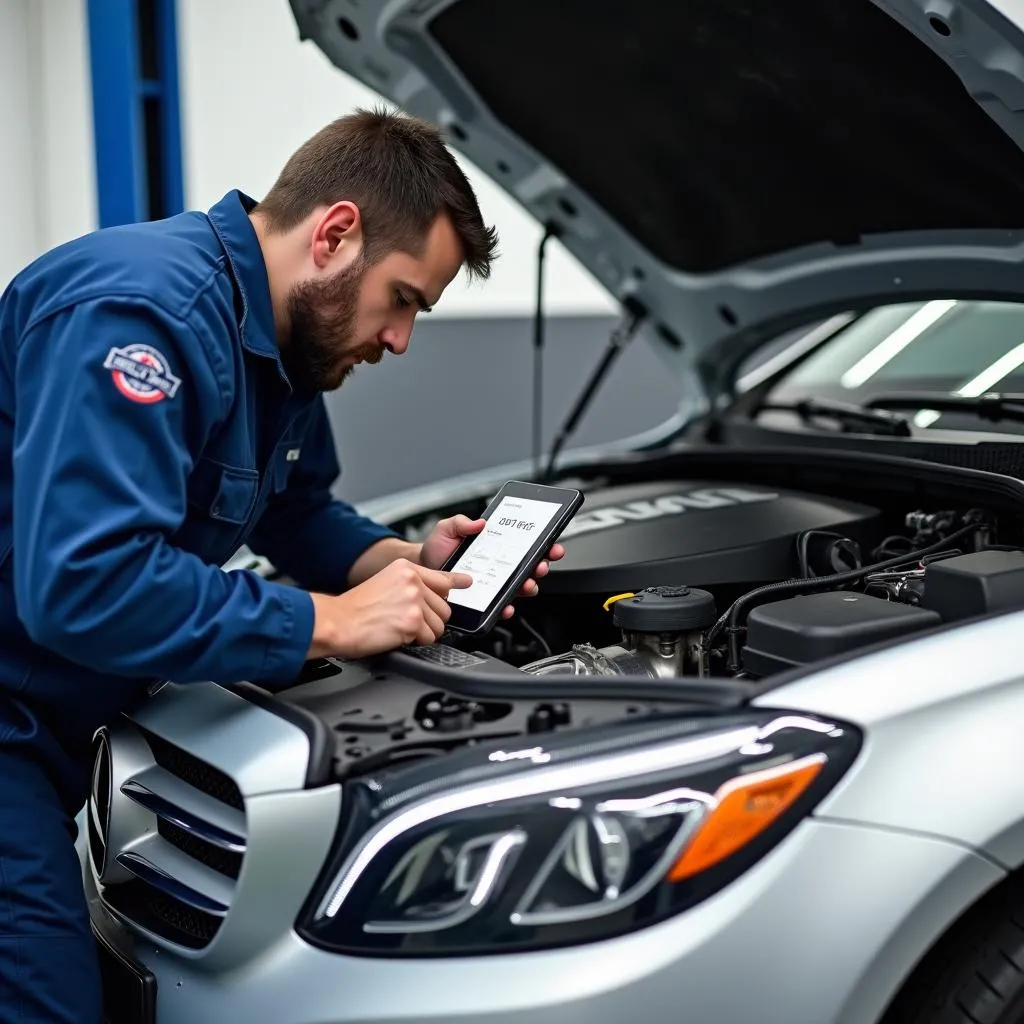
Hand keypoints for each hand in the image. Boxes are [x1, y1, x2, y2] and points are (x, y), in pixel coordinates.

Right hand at [307, 558, 472, 658]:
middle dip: (430, 620)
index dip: (455, 583)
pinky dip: (416, 642)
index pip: (441, 578)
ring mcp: (414, 600)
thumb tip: (438, 593)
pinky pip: (430, 638)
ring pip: (440, 625)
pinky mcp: (413, 621)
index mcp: (405, 568)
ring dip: (424, 633)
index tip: (466, 582)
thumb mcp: (385, 583)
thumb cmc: (355, 609)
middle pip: (444, 607)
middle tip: (407, 622)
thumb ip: (411, 585)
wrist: (337, 622)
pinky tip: (398, 635)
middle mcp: (413, 580)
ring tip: (400, 628)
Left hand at [419, 513, 565, 619]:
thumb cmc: (437, 549)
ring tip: (526, 584)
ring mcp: (494, 584)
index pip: (526, 546)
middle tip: (541, 564)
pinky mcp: (484, 600)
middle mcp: (500, 566)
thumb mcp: (448, 529)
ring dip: (529, 586)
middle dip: (541, 566)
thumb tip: (479, 522)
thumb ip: (462, 522)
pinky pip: (500, 606)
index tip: (551, 545)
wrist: (422, 570)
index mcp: (497, 547)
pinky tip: (506, 606)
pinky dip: (506, 608)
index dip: (544, 545)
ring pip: (520, 588)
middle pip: (530, 567)